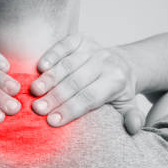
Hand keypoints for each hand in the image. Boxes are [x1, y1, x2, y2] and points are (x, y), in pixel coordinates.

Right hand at [30, 34, 144, 134]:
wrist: (123, 63)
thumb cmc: (119, 90)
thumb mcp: (129, 106)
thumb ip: (132, 118)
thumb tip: (134, 128)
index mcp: (116, 81)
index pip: (90, 97)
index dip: (71, 109)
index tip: (52, 121)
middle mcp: (105, 62)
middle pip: (76, 81)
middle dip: (56, 96)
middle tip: (37, 109)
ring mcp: (92, 49)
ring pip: (68, 64)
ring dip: (49, 78)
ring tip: (33, 91)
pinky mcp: (82, 39)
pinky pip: (65, 44)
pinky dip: (52, 54)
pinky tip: (40, 67)